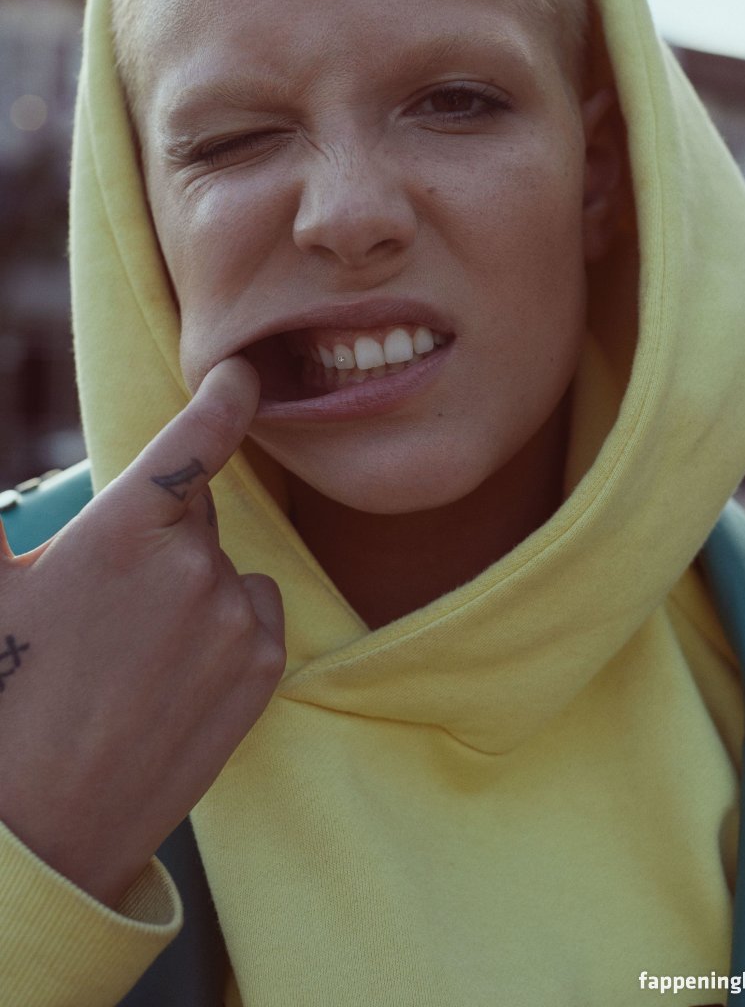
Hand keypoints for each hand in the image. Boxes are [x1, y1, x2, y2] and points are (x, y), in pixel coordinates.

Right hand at [0, 357, 284, 907]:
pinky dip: (229, 623)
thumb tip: (9, 503)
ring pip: (223, 567)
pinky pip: (256, 610)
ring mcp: (235, 617)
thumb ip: (0, 524)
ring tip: (136, 651)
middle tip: (111, 598)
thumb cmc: (4, 698)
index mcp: (123, 529)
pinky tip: (176, 671)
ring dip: (193, 583)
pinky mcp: (263, 666)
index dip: (226, 395)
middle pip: (195, 511)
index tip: (243, 374)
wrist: (42, 827)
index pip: (196, 438)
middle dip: (163, 530)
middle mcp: (193, 564)